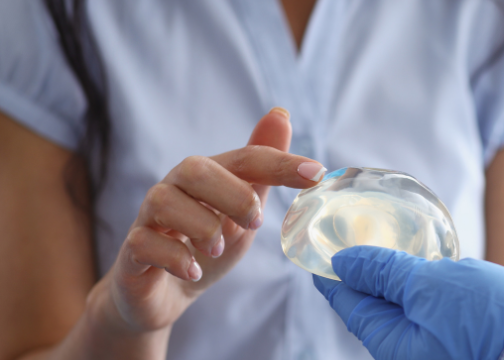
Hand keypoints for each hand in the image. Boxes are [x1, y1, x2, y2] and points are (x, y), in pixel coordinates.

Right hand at [90, 108, 326, 340]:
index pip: (245, 158)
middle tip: (253, 223)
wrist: (165, 293)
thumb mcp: (243, 210)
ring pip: (164, 200)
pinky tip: (193, 270)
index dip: (280, 163)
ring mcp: (148, 217)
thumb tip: (281, 112)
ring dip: (202, 227)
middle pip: (195, 168)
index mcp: (208, 176)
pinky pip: (144, 242)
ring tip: (217, 248)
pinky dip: (175, 258)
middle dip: (233, 195)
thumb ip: (262, 172)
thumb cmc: (206, 244)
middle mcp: (174, 187)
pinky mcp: (132, 250)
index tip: (316, 173)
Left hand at [313, 246, 503, 359]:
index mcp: (395, 347)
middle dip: (365, 275)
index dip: (334, 275)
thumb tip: (344, 262)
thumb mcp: (430, 287)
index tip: (319, 252)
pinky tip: (435, 267)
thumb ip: (386, 273)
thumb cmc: (492, 320)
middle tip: (353, 238)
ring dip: (399, 278)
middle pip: (379, 309)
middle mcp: (416, 352)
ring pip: (411, 308)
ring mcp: (444, 346)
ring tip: (390, 245)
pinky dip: (430, 286)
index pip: (352, 305)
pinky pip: (439, 310)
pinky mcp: (472, 337)